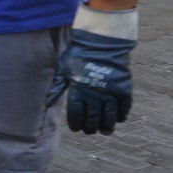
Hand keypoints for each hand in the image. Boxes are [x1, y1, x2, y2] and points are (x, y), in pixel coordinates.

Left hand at [46, 15, 135, 134]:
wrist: (101, 41)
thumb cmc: (79, 54)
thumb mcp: (63, 70)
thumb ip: (57, 87)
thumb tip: (47, 104)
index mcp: (77, 91)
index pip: (76, 115)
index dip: (76, 124)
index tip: (76, 128)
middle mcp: (94, 94)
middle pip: (93, 119)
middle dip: (91, 128)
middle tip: (91, 131)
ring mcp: (110, 92)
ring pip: (109, 116)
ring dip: (107, 125)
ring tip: (105, 131)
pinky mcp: (124, 87)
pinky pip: (125, 106)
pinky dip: (122, 114)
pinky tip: (119, 119)